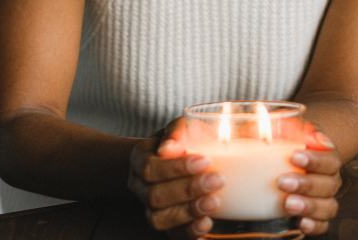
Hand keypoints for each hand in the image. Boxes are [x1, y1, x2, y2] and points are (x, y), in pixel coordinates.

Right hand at [128, 119, 224, 238]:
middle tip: (217, 180)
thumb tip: (170, 147)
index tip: (204, 160)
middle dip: (187, 190)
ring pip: (159, 219)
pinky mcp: (167, 227)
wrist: (181, 160)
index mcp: (140, 159)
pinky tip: (207, 222)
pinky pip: (172, 236)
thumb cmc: (185, 141)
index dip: (176, 168)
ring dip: (188, 212)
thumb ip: (179, 131)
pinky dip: (189, 232)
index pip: (150, 168)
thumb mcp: (183, 128)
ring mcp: (151, 209)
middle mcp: (140, 187)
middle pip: (154, 196)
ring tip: (214, 202)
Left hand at [277, 127, 341, 235]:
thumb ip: (275, 125)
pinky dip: (315, 226)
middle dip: (306, 184)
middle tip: (282, 182)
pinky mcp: (317, 215)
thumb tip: (267, 124)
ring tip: (288, 204)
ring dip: (309, 206)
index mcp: (325, 156)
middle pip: (328, 184)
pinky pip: (323, 224)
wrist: (291, 155)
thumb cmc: (284, 141)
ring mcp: (324, 198)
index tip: (294, 156)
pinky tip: (301, 223)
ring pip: (328, 206)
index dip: (315, 159)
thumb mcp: (279, 128)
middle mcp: (328, 178)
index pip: (329, 158)